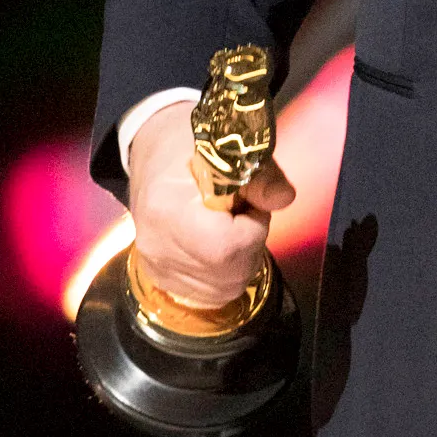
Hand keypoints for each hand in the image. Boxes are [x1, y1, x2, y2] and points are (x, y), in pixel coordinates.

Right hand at [125, 100, 294, 309]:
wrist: (153, 149)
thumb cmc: (193, 142)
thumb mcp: (231, 146)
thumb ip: (262, 175)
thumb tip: (284, 199)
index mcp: (167, 208)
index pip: (227, 246)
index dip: (253, 228)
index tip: (248, 202)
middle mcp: (156, 245)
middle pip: (229, 273)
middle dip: (251, 245)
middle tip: (242, 213)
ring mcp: (154, 265)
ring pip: (224, 288)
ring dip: (240, 260)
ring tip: (228, 226)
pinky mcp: (158, 277)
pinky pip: (209, 293)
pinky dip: (225, 273)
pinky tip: (216, 244)